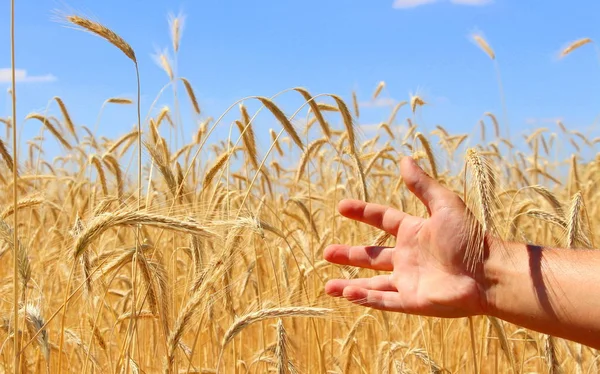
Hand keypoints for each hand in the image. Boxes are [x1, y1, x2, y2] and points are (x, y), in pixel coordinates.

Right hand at [324, 157, 488, 317]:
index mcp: (414, 232)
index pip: (382, 220)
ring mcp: (409, 280)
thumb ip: (422, 185)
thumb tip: (405, 159)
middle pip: (372, 256)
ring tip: (328, 286)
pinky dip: (365, 297)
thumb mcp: (444, 205)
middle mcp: (408, 257)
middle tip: (326, 253)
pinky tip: (347, 293)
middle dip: (349, 255)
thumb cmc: (470, 238)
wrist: (489, 273)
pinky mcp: (412, 300)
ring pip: (373, 283)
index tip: (342, 207)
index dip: (362, 213)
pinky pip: (384, 300)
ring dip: (350, 285)